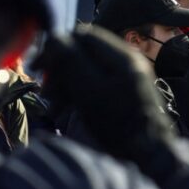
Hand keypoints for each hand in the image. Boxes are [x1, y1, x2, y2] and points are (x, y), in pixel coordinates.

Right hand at [33, 25, 172, 160]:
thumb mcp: (89, 92)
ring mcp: (128, 74)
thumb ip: (72, 62)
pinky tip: (67, 108)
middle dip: (63, 69)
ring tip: (55, 105)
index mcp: (122, 55)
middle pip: (86, 51)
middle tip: (47, 91)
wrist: (149, 153)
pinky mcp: (125, 89)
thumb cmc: (118, 123)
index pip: (84, 35)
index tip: (40, 67)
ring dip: (68, 82)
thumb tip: (55, 37)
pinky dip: (81, 91)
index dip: (59, 47)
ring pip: (89, 68)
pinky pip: (98, 81)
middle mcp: (127, 59)